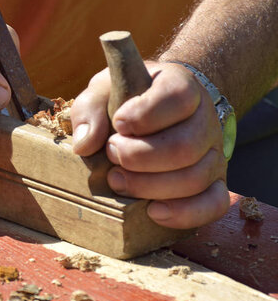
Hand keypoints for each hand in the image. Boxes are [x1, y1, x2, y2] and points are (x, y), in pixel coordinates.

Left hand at [71, 62, 229, 228]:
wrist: (152, 112)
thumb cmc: (124, 102)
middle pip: (184, 147)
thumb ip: (90, 110)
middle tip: (112, 154)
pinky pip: (214, 204)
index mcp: (181, 87)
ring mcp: (214, 154)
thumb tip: (85, 144)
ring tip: (118, 181)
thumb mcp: (102, 93)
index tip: (118, 123)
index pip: (178, 97)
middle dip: (139, 158)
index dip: (145, 115)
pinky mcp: (214, 183)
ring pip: (195, 178)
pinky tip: (153, 212)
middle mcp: (205, 120)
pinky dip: (185, 213)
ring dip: (149, 187)